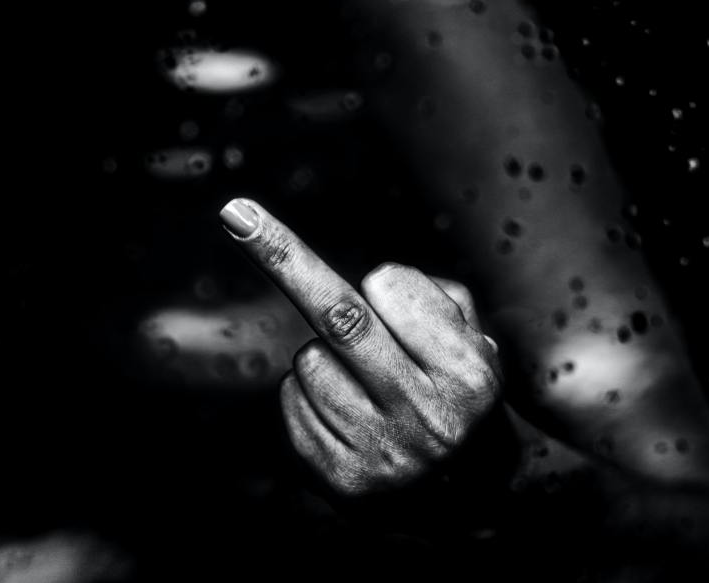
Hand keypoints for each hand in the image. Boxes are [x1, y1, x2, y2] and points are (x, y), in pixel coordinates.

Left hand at [219, 198, 501, 496]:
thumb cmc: (456, 393)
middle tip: (234, 213)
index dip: (384, 281)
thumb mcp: (474, 340)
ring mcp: (379, 454)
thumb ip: (435, 298)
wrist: (466, 495)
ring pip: (309, 360)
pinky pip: (292, 399)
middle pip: (339, 317)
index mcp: (466, 374)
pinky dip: (307, 393)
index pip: (390, 287)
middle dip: (282, 257)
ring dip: (324, 356)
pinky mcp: (337, 480)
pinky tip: (347, 417)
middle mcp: (426, 418)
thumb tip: (378, 283)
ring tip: (367, 389)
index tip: (383, 284)